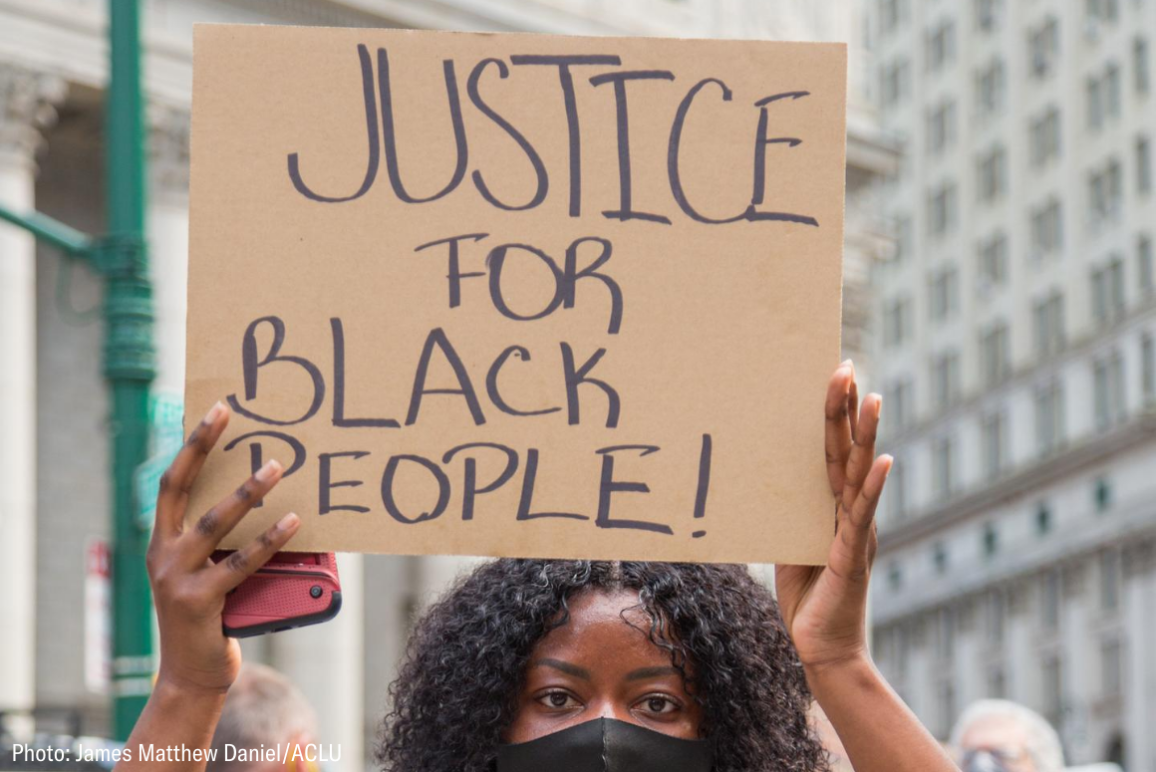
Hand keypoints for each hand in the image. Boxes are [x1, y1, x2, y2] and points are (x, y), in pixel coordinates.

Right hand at [146, 401, 299, 693]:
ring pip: (215, 523)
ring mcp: (177, 578)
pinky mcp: (200, 602)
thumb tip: (274, 496)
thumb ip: (224, 540)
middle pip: (182, 488)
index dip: (193, 444)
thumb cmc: (212, 615)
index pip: (174, 481)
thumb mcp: (208, 570)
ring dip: (248, 492)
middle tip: (232, 414)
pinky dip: (269, 540)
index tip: (217, 410)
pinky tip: (294, 521)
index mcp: (163, 541)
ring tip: (277, 466)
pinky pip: (240, 563)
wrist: (193, 673)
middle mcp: (162, 554)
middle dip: (204, 446)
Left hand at [776, 361, 891, 672]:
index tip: (831, 375)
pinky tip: (885, 461)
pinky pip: (863, 515)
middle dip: (846, 409)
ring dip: (868, 435)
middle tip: (844, 367)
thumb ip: (787, 515)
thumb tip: (765, 484)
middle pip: (848, 451)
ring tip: (874, 398)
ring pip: (862, 474)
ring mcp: (856, 531)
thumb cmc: (806, 598)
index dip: (832, 415)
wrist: (821, 648)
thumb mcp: (789, 547)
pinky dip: (874, 487)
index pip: (833, 451)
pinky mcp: (854, 554)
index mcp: (832, 507)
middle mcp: (849, 512)